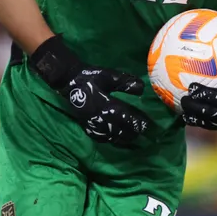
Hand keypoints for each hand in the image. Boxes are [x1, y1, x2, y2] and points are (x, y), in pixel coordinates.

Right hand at [29, 36, 147, 145]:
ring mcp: (92, 123)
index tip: (148, 127)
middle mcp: (100, 117)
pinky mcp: (86, 126)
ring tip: (132, 138)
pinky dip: (110, 140)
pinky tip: (115, 139)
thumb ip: (125, 82)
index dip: (137, 123)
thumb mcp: (109, 75)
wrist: (68, 81)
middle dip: (132, 133)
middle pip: (120, 131)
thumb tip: (142, 88)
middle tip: (142, 133)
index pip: (126, 117)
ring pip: (110, 137)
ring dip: (123, 139)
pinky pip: (100, 138)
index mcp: (106, 105)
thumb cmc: (90, 77)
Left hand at [180, 48, 216, 130]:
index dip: (203, 94)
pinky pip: (215, 125)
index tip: (191, 88)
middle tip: (183, 100)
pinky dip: (203, 123)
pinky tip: (192, 119)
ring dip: (197, 119)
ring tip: (184, 115)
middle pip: (211, 112)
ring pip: (211, 122)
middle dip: (195, 108)